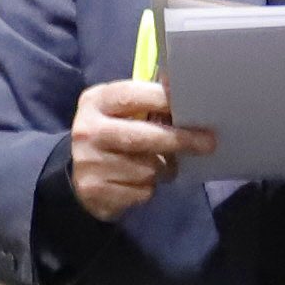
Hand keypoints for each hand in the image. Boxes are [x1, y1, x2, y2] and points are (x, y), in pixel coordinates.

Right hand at [68, 79, 213, 220]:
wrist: (76, 175)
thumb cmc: (113, 135)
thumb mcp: (122, 112)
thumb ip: (148, 102)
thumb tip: (186, 93)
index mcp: (94, 103)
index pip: (132, 95)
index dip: (163, 99)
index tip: (192, 105)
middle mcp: (87, 131)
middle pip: (142, 136)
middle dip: (179, 140)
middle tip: (208, 143)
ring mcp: (89, 163)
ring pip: (147, 168)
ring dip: (162, 169)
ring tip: (157, 166)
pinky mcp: (94, 191)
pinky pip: (141, 190)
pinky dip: (148, 188)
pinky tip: (138, 183)